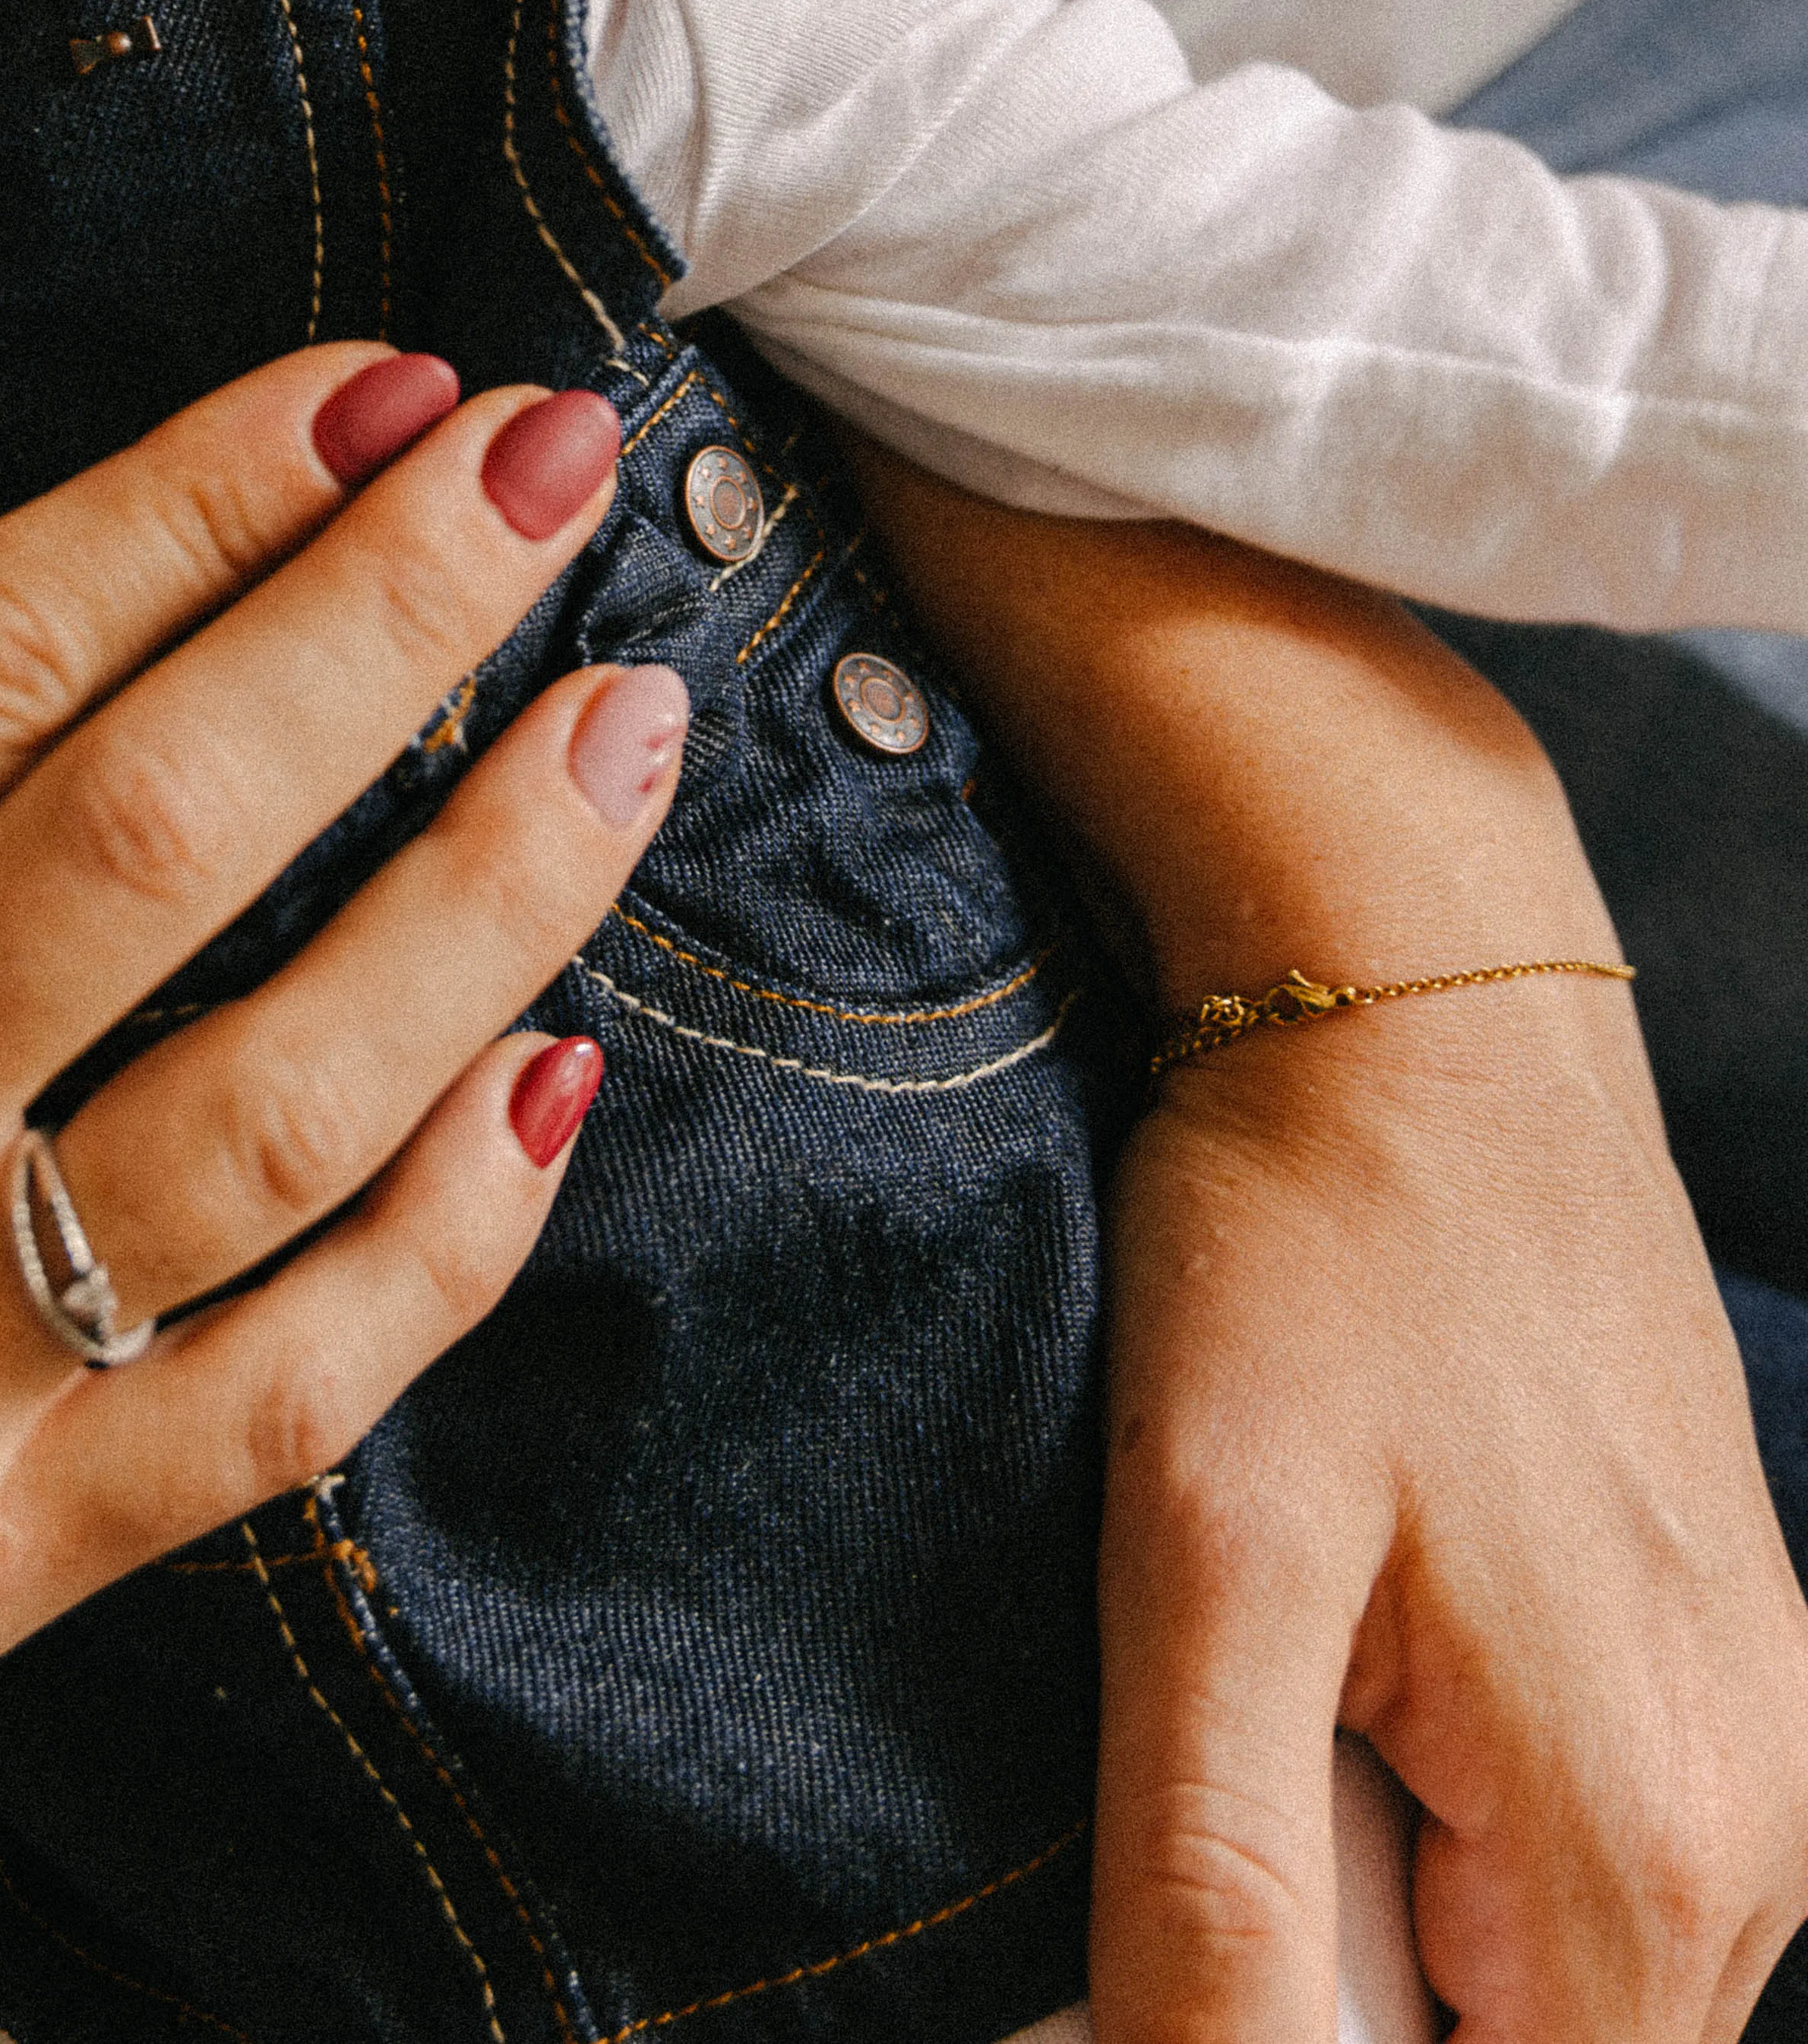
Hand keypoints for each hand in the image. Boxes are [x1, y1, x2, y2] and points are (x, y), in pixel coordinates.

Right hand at [0, 352, 682, 2040]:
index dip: (198, 491)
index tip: (363, 386)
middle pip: (167, 828)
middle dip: (391, 611)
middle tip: (544, 459)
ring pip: (283, 1100)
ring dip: (488, 888)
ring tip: (622, 717)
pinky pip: (281, 1397)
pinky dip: (450, 1238)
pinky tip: (555, 1075)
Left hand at [842, 444, 1807, 2040]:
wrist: (1423, 993)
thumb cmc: (1312, 1241)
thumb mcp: (1210, 1561)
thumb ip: (1217, 1898)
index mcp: (1654, 1854)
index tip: (1185, 1930)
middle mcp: (1762, 1834)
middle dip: (1352, 1996)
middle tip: (1243, 1760)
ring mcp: (1761, 1747)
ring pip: (1559, 1982)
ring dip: (1401, 1915)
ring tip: (1297, 1691)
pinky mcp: (1716, 1669)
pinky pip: (1592, 1857)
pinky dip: (1460, 1829)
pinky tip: (1362, 1655)